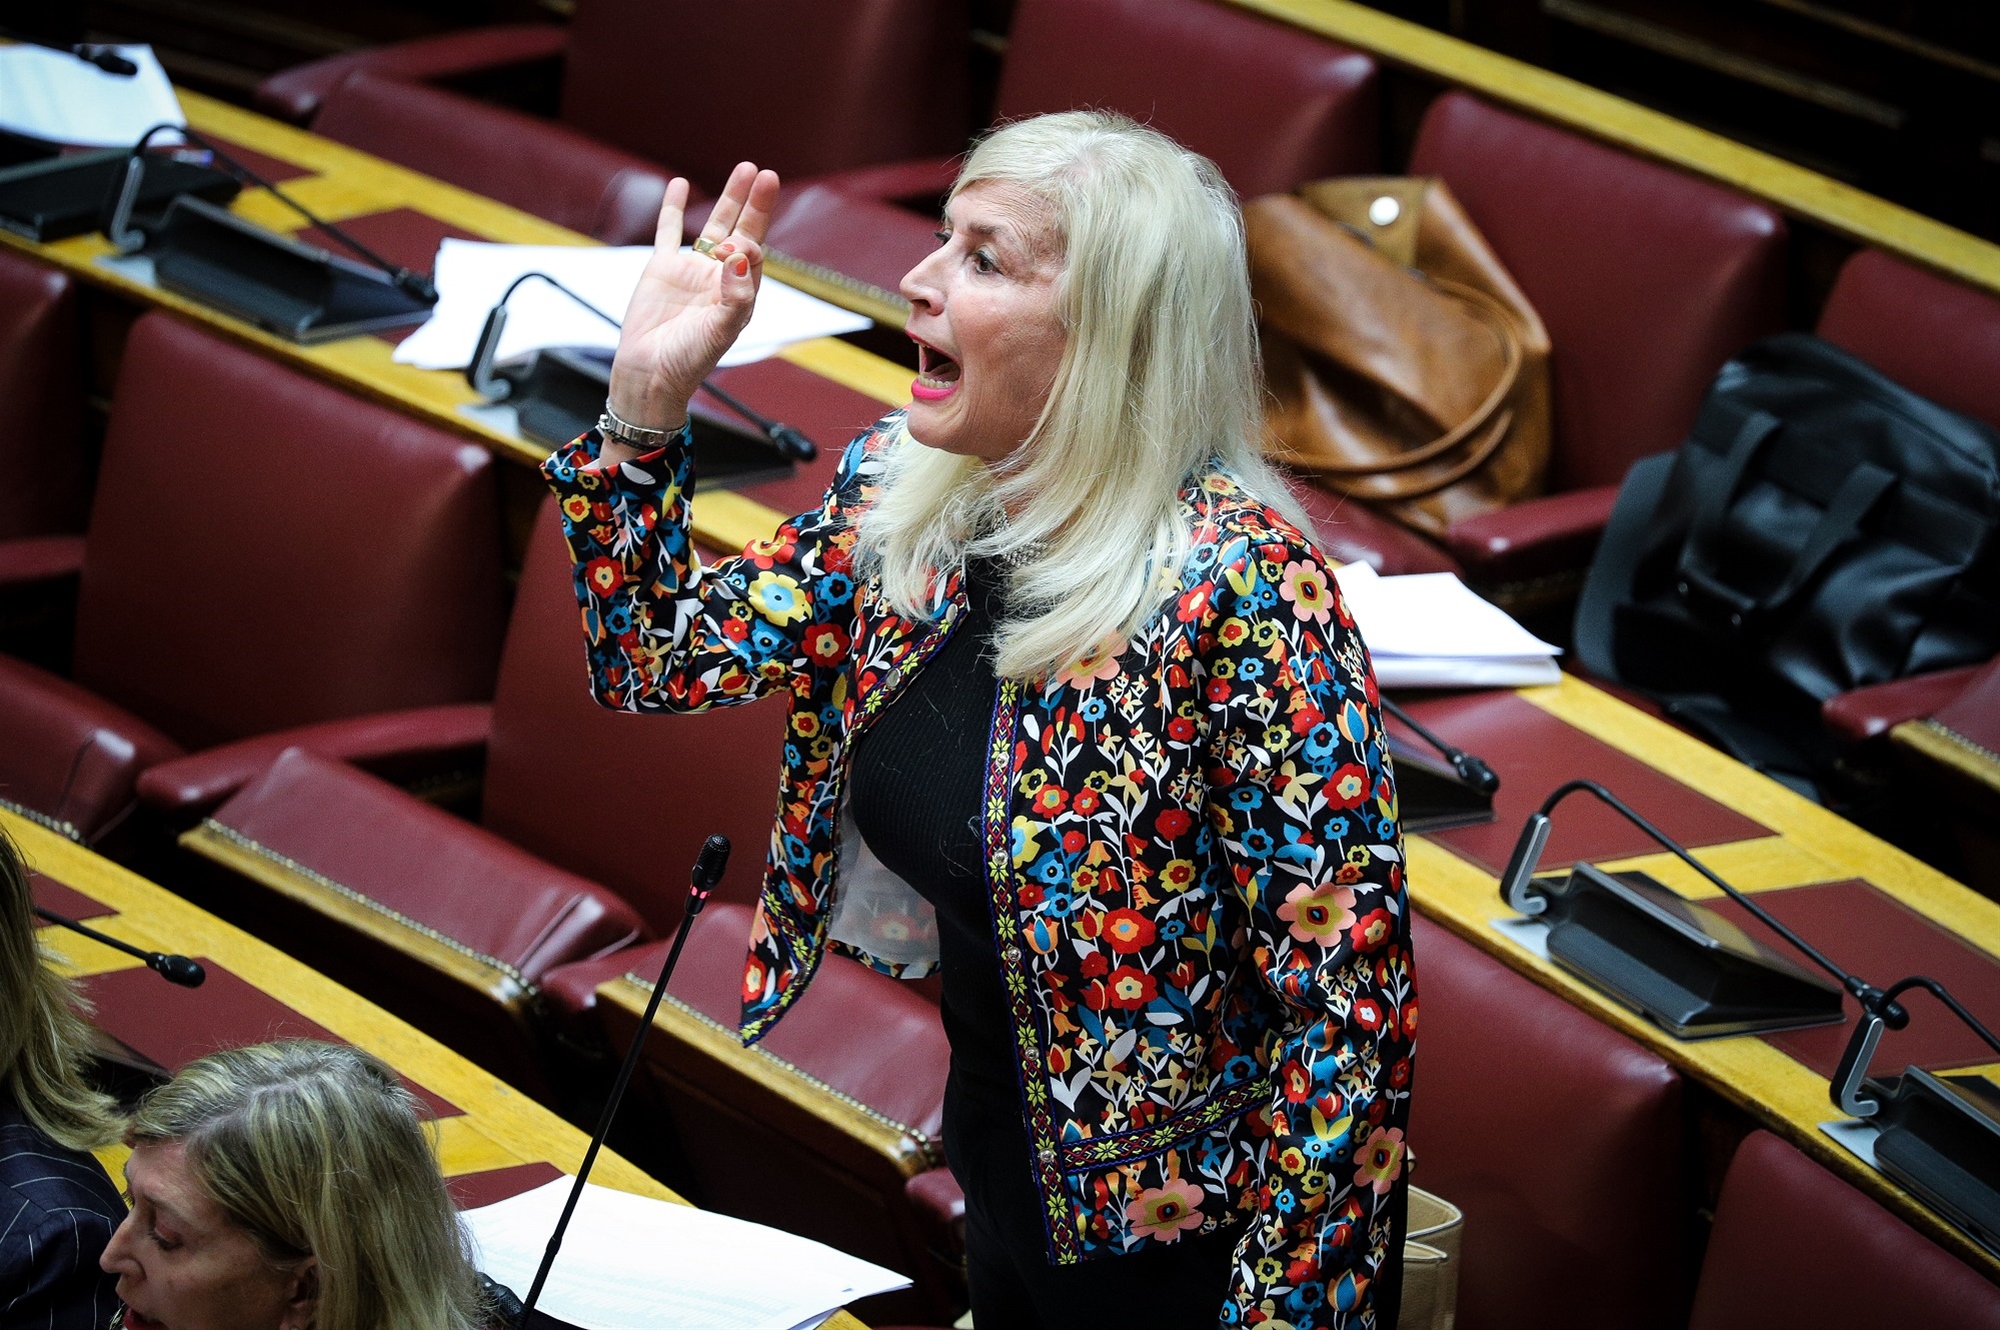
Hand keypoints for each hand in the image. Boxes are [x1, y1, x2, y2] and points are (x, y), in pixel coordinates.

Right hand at [602, 163, 780, 454]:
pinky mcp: (662, 268)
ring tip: (744, 169)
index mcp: (741, 293)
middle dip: (755, 204)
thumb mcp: (721, 332)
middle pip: (743, 231)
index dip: (748, 244)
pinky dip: (674, 208)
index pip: (755, 255)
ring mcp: (691, 270)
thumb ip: (736, 297)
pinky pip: (670, 231)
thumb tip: (740, 257)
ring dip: (729, 199)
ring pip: (714, 225)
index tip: (733, 251)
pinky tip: (680, 185)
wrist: (650, 373)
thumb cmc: (690, 360)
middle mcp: (720, 278)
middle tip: (766, 175)